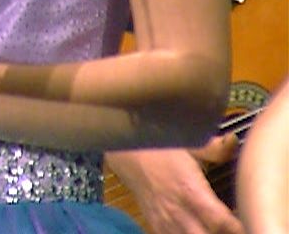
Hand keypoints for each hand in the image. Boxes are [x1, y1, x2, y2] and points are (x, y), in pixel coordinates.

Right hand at [107, 140, 241, 233]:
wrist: (122, 153)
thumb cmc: (155, 146)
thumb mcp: (186, 142)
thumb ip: (214, 148)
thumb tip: (232, 142)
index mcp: (191, 191)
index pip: (222, 221)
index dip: (238, 227)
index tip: (246, 220)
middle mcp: (179, 210)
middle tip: (232, 225)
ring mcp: (165, 220)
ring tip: (212, 226)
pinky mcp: (155, 224)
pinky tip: (193, 227)